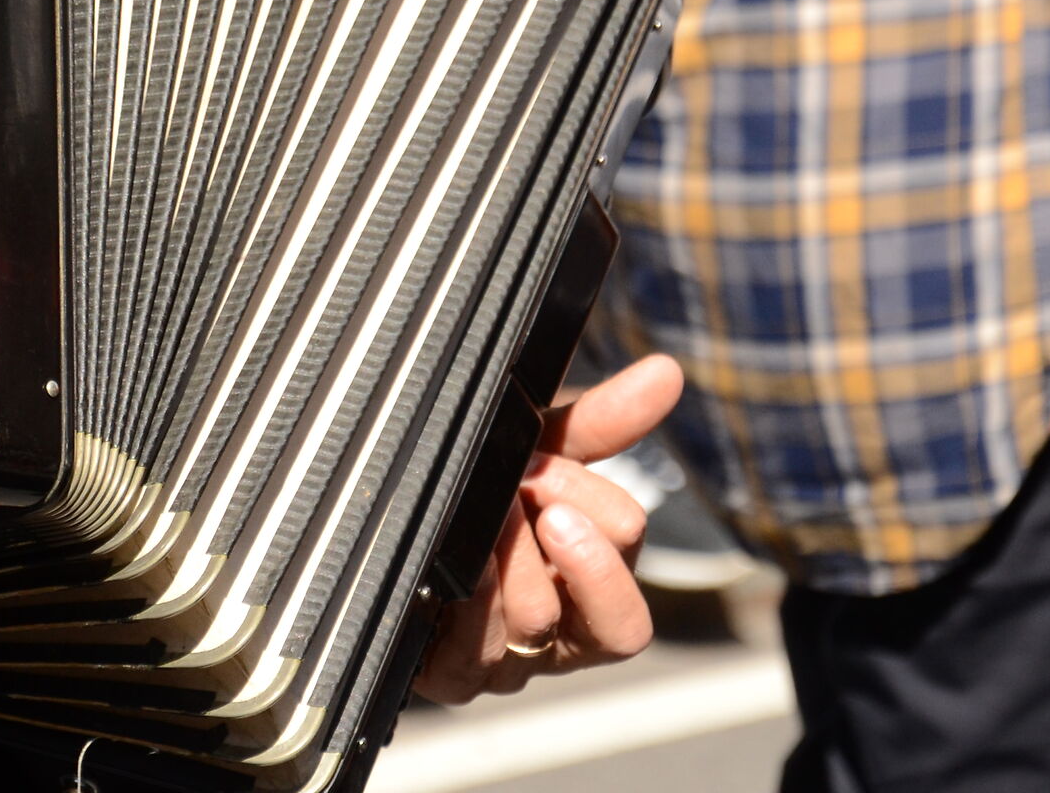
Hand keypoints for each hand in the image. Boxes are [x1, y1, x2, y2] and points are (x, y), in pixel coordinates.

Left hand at [414, 353, 682, 702]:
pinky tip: (465, 561)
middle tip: (531, 488)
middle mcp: (564, 635)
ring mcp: (510, 661)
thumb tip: (666, 372)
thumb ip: (602, 419)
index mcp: (596, 583)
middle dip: (577, 547)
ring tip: (491, 511)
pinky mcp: (452, 678)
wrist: (383, 517)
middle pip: (616, 622)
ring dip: (518, 561)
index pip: (635, 567)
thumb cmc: (478, 492)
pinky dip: (477, 604)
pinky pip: (476, 659)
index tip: (553, 469)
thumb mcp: (539, 447)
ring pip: (543, 628)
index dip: (603, 517)